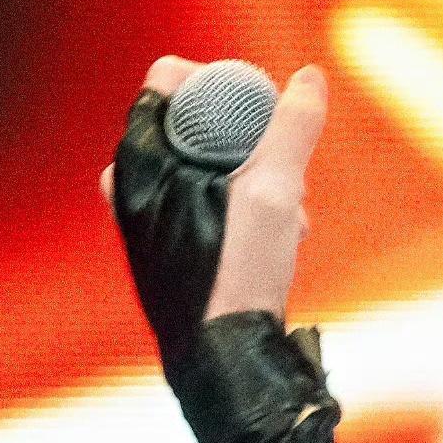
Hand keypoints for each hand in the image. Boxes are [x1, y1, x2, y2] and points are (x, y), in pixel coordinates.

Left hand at [100, 56, 340, 442]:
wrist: (226, 364)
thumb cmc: (236, 274)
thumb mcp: (273, 191)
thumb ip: (292, 128)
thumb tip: (310, 78)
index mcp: (137, 161)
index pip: (167, 79)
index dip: (219, 80)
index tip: (260, 104)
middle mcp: (132, 187)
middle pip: (196, 122)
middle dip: (251, 138)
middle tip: (284, 167)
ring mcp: (150, 222)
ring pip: (210, 166)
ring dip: (260, 178)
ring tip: (293, 214)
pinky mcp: (173, 253)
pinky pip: (211, 206)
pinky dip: (249, 211)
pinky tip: (284, 240)